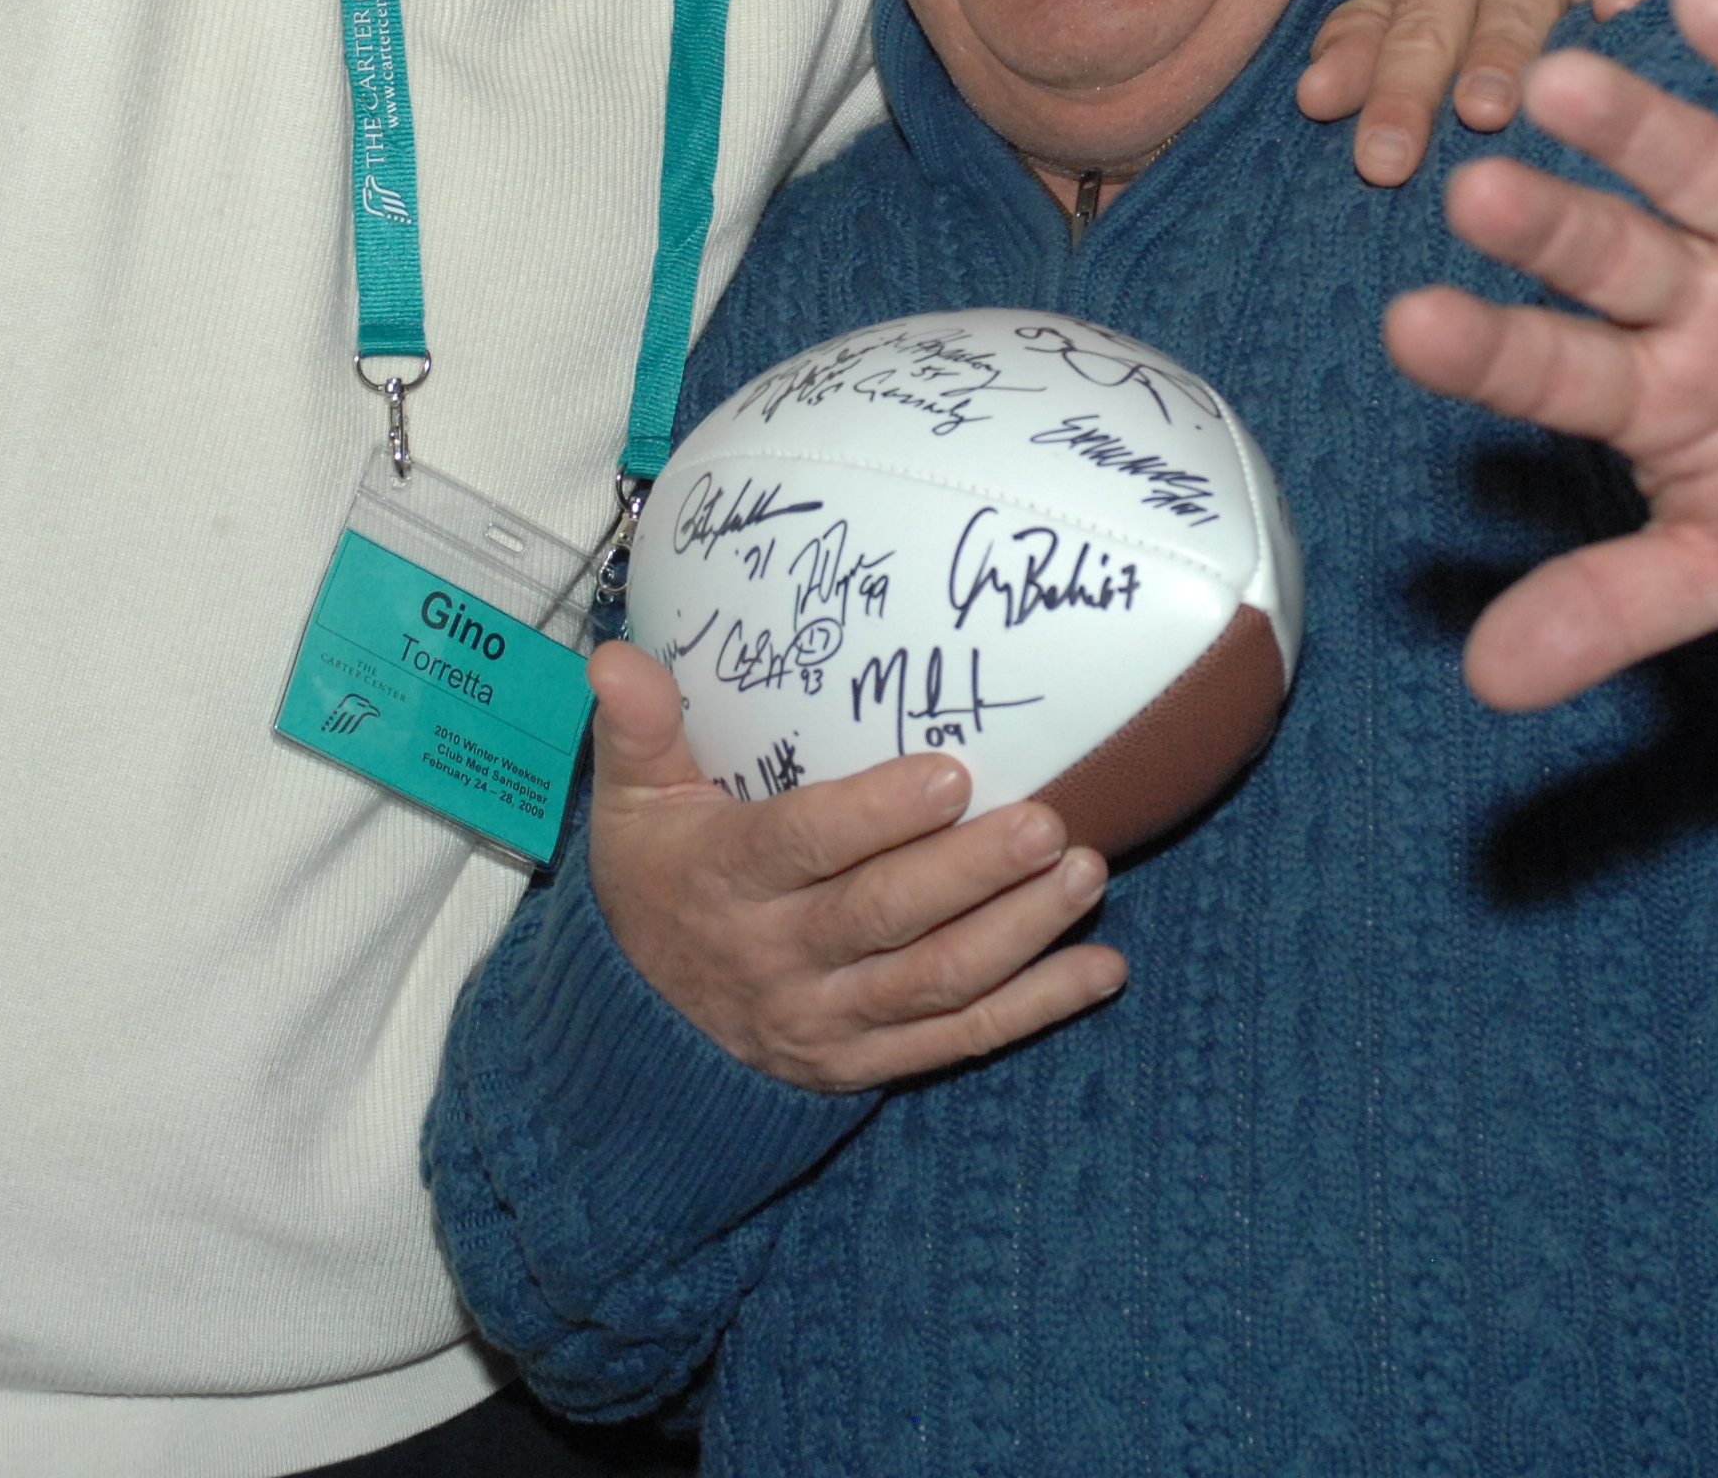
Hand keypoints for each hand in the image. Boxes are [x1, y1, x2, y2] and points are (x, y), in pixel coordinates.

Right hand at [580, 643, 1121, 1092]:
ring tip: (1085, 873)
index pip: (805, 847)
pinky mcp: (868, 1063)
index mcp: (727, 879)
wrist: (636, 1029)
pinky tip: (1102, 969)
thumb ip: (638, 727)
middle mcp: (782, 957)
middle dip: (972, 873)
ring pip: (935, 982)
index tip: (951, 775)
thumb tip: (615, 654)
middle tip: (1046, 823)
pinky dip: (1036, 1009)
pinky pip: (959, 1041)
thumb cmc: (656, 883)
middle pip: (885, 917)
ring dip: (1020, 934)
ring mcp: (829, 1019)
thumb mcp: (631, 804)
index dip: (877, 816)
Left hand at [1380, 0, 1717, 712]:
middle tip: (1469, 189)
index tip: (1409, 327)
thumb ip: (1617, 608)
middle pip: (1607, 254)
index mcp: (1648, 387)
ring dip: (1633, 125)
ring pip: (1689, 166)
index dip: (1488, 349)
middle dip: (1548, 225)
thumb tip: (1485, 683)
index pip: (1554, 368)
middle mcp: (1690, 292)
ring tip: (1563, 78)